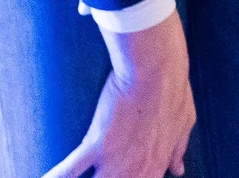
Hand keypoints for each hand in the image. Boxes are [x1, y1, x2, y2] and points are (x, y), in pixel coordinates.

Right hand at [43, 11, 194, 177]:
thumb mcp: (183, 124)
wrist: (156, 72)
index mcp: (155, 168)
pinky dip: (55, 176)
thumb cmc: (173, 93)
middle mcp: (134, 172)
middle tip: (98, 176)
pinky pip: (70, 170)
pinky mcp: (96, 145)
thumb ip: (178, 150)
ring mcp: (114, 161)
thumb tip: (178, 169)